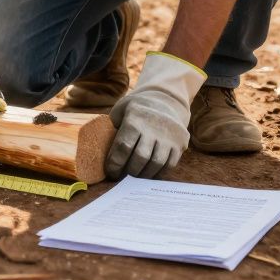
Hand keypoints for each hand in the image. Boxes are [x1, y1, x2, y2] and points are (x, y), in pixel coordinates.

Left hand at [104, 52, 205, 178]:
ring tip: (136, 177)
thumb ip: (111, 126)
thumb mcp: (121, 110)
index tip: (111, 173)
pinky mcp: (180, 143)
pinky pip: (169, 164)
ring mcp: (169, 136)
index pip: (123, 147)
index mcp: (135, 119)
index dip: (115, 164)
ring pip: (156, 163)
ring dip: (144, 174)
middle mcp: (153, 127)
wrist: (164, 101)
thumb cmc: (135, 109)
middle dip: (129, 171)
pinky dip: (158, 172)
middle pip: (140, 158)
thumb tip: (100, 148)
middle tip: (123, 177)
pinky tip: (149, 173)